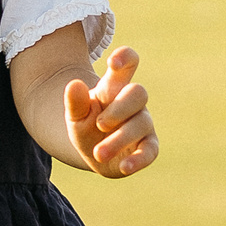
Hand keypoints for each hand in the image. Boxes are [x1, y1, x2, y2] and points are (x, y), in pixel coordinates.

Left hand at [66, 47, 158, 177]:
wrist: (93, 152)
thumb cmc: (86, 125)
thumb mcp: (75, 115)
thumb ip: (74, 101)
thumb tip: (74, 84)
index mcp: (114, 88)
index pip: (128, 64)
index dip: (126, 58)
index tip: (114, 63)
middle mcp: (132, 103)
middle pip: (138, 93)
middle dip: (119, 109)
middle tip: (99, 125)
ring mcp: (142, 123)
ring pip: (141, 123)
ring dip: (119, 139)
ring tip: (98, 153)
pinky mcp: (148, 146)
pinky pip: (150, 151)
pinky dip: (139, 159)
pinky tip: (125, 167)